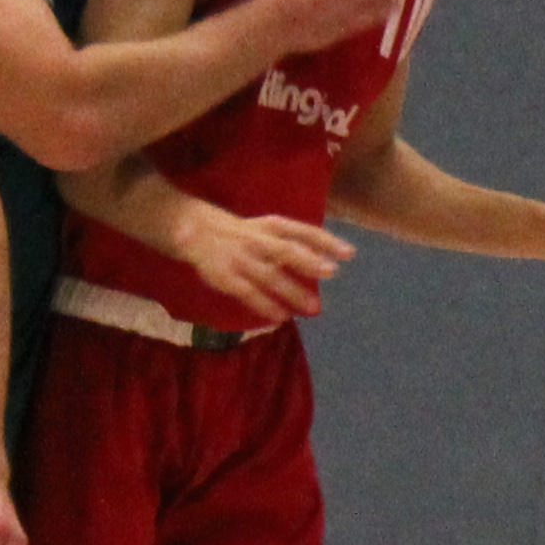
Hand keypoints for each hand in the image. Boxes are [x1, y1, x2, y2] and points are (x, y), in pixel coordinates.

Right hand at [166, 202, 351, 324]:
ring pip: (269, 276)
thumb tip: (329, 260)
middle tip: (332, 272)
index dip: (326, 241)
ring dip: (292, 292)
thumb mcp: (268, 229)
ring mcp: (241, 259)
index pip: (303, 231)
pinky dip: (265, 305)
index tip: (350, 254)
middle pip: (285, 250)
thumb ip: (294, 242)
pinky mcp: (226, 277)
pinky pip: (248, 293)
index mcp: (271, 226)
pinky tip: (281, 317)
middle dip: (308, 261)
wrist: (195, 231)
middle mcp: (257, 240)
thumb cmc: (244, 233)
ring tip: (314, 308)